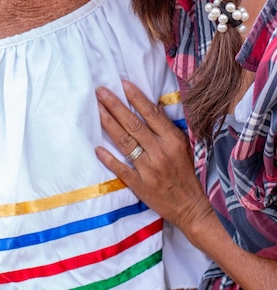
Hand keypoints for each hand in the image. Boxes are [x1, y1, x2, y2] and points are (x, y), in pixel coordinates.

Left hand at [95, 79, 213, 238]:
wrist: (198, 210)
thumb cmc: (194, 176)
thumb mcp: (189, 148)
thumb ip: (170, 131)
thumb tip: (153, 110)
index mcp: (174, 140)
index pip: (151, 113)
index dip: (136, 97)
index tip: (123, 84)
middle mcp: (161, 152)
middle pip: (133, 124)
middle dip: (115, 105)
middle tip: (100, 91)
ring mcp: (150, 170)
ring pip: (125, 142)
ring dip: (108, 124)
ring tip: (97, 110)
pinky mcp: (142, 186)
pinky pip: (122, 169)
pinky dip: (108, 159)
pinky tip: (97, 148)